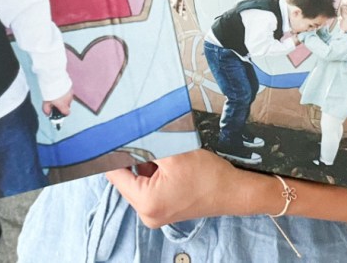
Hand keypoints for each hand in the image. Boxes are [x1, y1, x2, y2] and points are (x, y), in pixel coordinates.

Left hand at [42, 88, 73, 115]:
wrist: (54, 78)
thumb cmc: (51, 90)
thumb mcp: (46, 102)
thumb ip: (47, 110)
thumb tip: (48, 113)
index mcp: (64, 105)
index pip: (67, 113)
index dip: (62, 113)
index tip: (58, 111)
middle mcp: (69, 99)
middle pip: (67, 105)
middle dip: (62, 104)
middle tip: (55, 101)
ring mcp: (70, 92)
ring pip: (68, 98)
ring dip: (63, 98)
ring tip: (56, 94)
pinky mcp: (70, 86)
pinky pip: (68, 92)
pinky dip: (64, 92)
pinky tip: (59, 89)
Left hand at [106, 148, 276, 227]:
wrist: (234, 191)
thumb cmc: (209, 175)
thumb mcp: (173, 152)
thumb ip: (145, 145)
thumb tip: (123, 135)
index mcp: (145, 202)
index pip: (115, 173)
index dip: (113, 151)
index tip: (112, 133)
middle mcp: (146, 213)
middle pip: (125, 177)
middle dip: (131, 156)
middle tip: (136, 134)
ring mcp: (154, 212)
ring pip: (137, 179)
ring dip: (143, 162)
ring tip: (157, 147)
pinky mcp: (163, 206)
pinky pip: (148, 184)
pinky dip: (152, 170)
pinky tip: (163, 157)